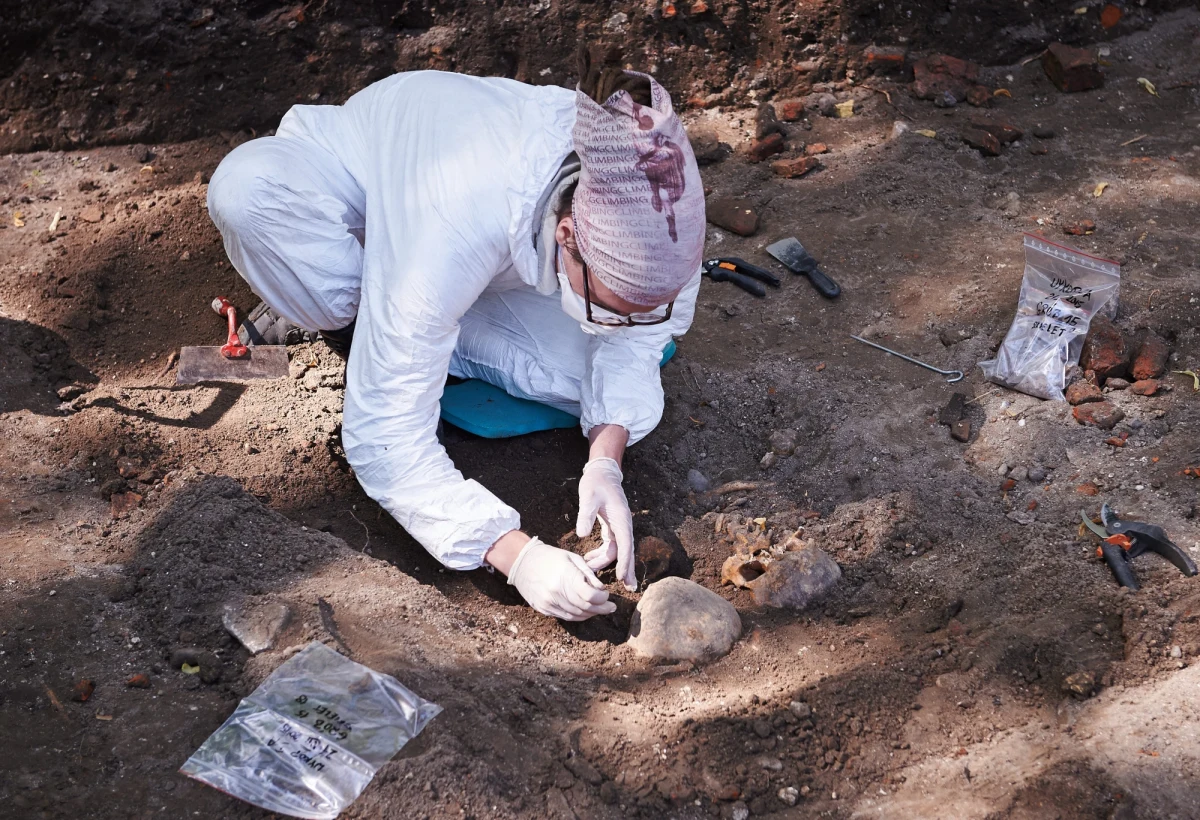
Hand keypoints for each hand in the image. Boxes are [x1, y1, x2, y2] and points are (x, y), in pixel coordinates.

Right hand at [507, 537, 615, 620]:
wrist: (521, 562)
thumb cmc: (550, 557)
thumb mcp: (572, 558)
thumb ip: (588, 575)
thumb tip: (601, 590)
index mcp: (565, 576)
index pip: (590, 596)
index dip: (602, 599)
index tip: (607, 596)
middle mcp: (556, 592)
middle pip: (585, 608)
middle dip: (601, 609)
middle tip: (610, 607)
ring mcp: (548, 603)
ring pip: (577, 615)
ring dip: (591, 613)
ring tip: (599, 608)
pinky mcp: (543, 609)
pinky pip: (566, 617)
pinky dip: (578, 615)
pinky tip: (585, 610)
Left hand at [577, 457, 636, 590]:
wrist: (602, 473)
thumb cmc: (595, 483)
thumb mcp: (588, 496)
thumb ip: (585, 514)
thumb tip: (581, 534)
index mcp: (621, 519)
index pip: (625, 546)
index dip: (625, 563)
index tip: (624, 579)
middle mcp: (624, 525)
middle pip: (627, 552)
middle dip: (627, 570)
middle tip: (629, 588)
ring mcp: (619, 527)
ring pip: (617, 551)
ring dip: (606, 562)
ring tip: (590, 571)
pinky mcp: (613, 527)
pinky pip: (611, 546)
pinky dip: (602, 555)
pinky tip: (590, 560)